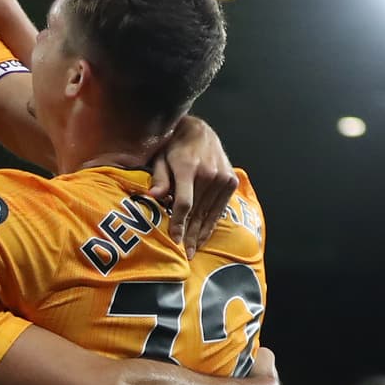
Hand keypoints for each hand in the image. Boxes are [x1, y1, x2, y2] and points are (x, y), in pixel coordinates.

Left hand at [149, 115, 238, 257]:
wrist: (199, 130)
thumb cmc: (174, 146)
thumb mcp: (161, 158)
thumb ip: (159, 178)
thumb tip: (153, 196)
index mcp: (188, 168)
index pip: (184, 204)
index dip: (179, 224)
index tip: (175, 240)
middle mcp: (209, 174)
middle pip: (197, 212)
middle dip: (190, 234)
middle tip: (184, 254)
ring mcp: (222, 178)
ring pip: (209, 212)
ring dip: (201, 233)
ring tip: (194, 250)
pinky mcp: (230, 181)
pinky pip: (219, 208)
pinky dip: (211, 223)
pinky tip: (204, 237)